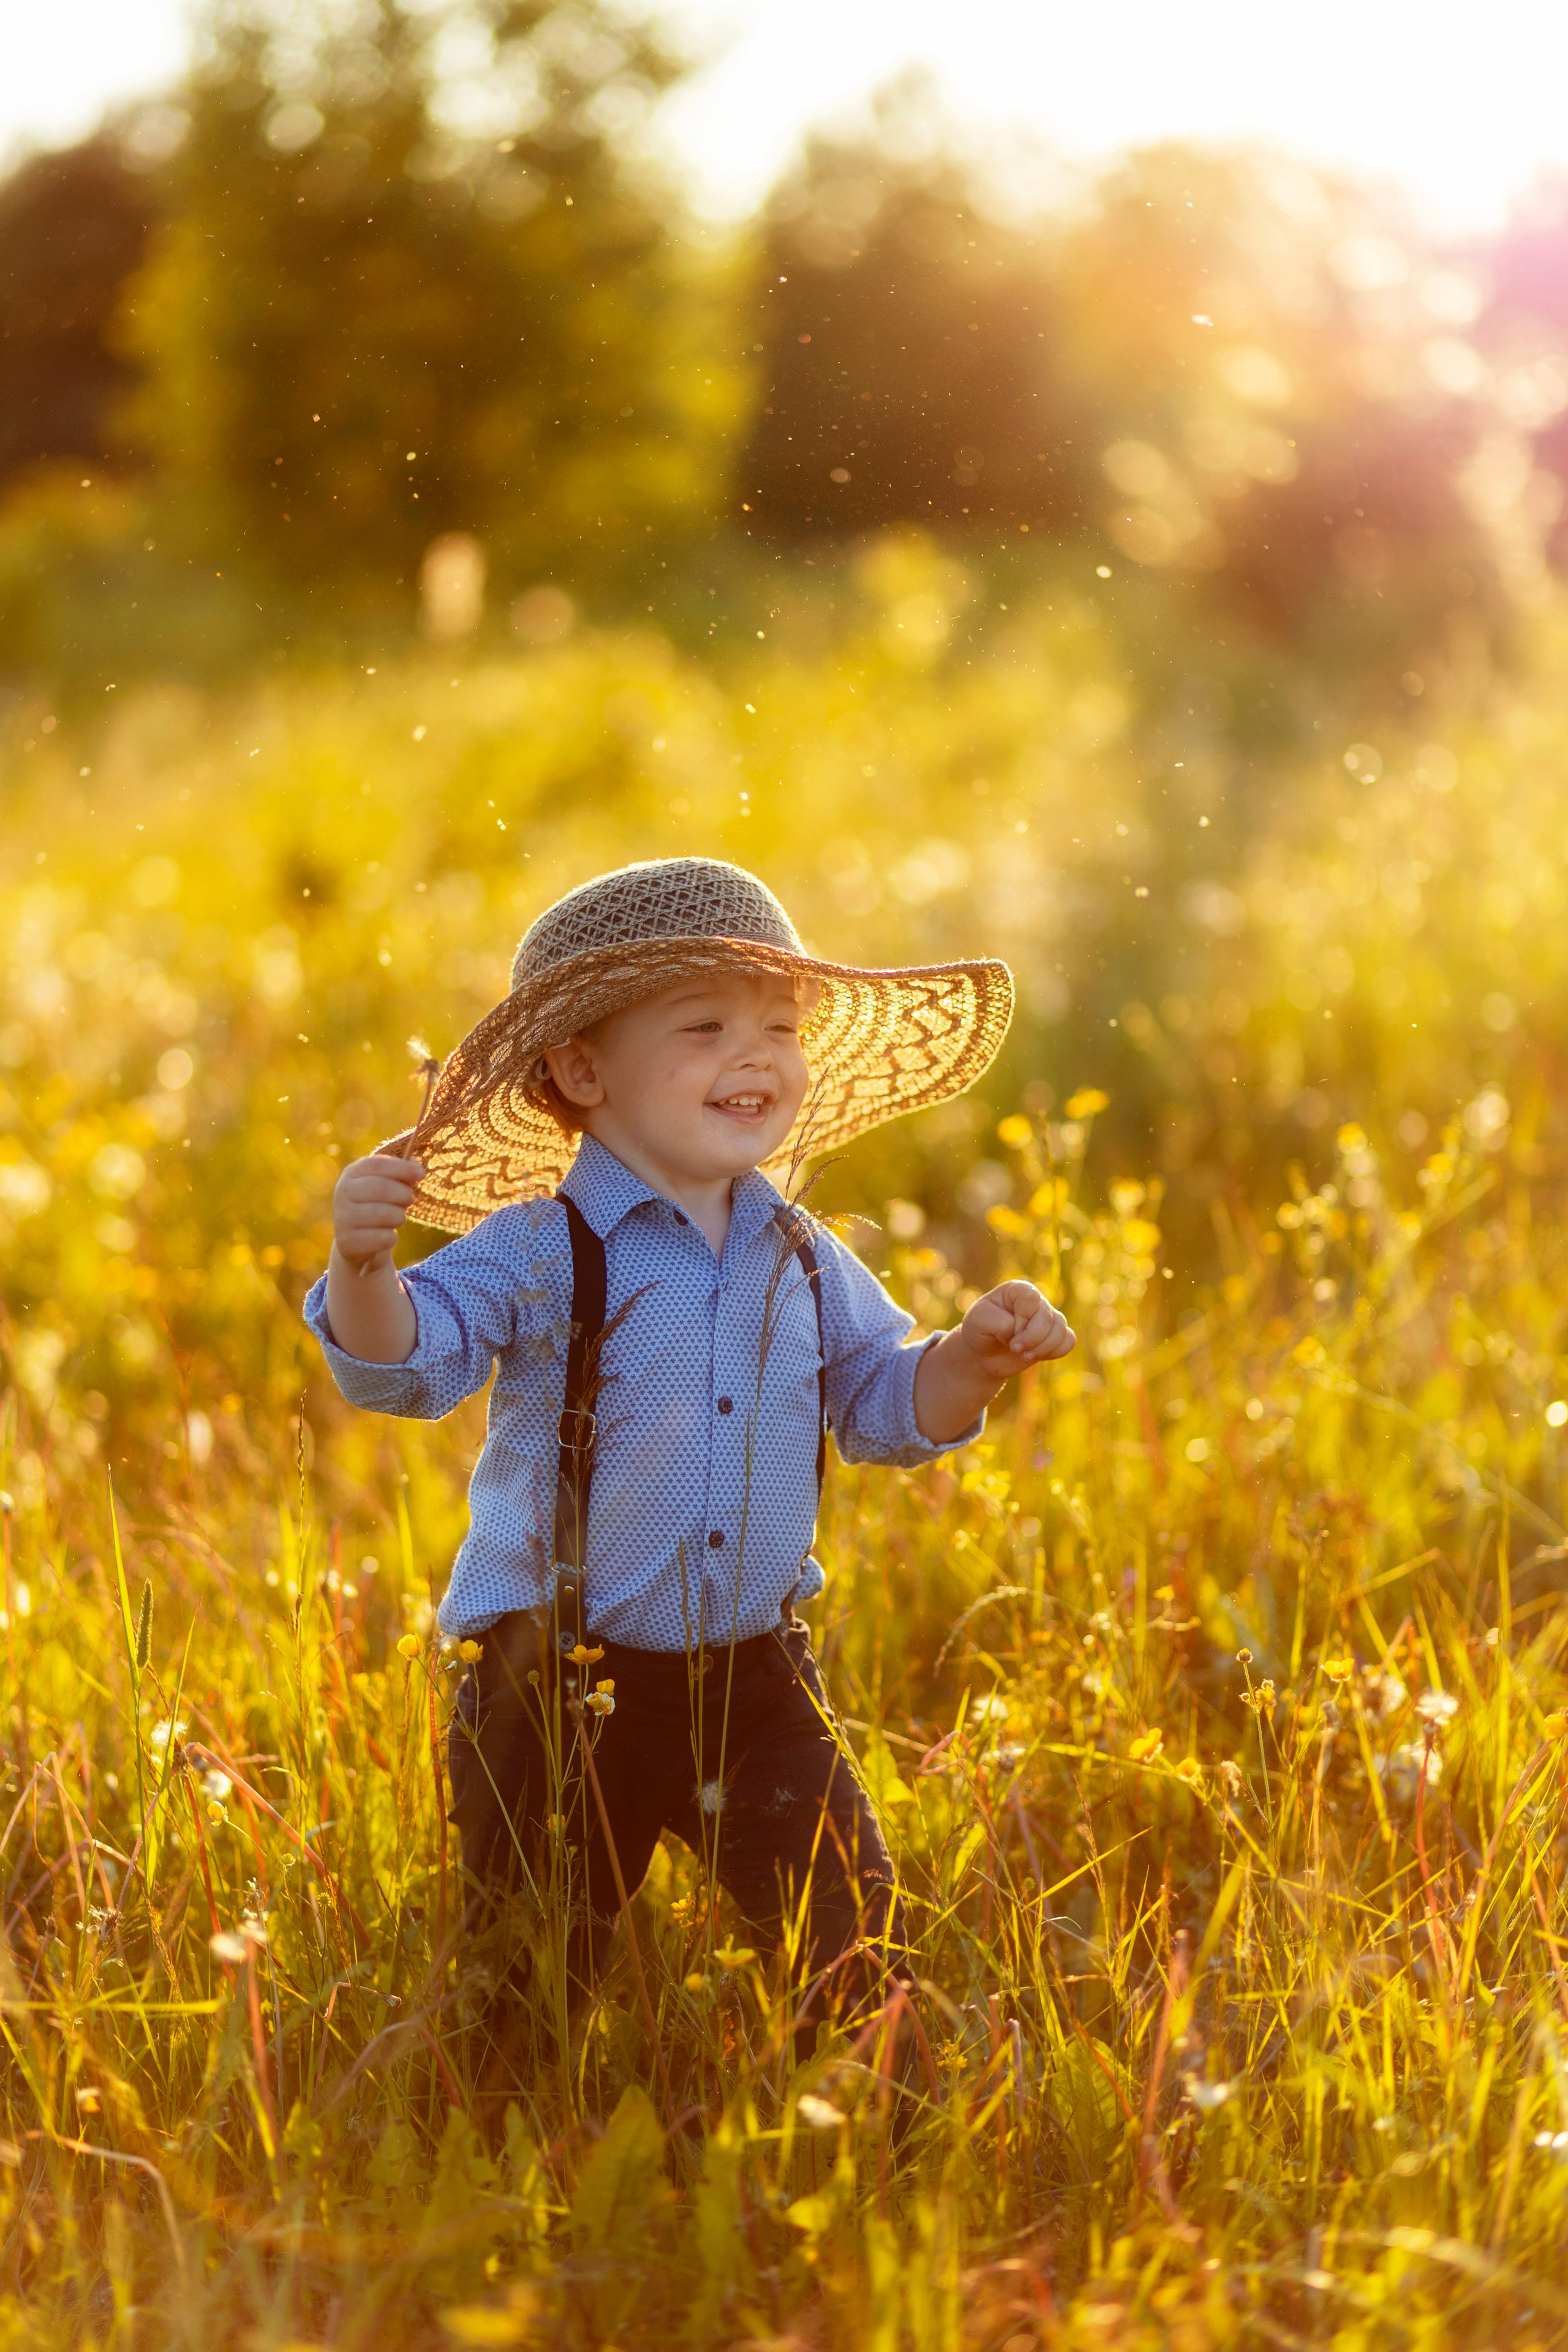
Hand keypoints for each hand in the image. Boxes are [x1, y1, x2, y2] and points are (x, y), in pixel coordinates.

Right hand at [332, 1153, 423, 1276]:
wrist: (357, 1240)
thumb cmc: (378, 1205)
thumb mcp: (388, 1185)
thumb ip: (402, 1173)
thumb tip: (416, 1165)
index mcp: (352, 1174)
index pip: (376, 1164)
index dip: (402, 1167)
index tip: (421, 1174)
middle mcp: (342, 1193)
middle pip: (381, 1188)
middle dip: (404, 1194)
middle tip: (410, 1199)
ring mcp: (343, 1217)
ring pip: (384, 1214)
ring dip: (399, 1217)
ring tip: (397, 1218)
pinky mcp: (348, 1241)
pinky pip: (383, 1238)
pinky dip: (392, 1237)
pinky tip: (385, 1235)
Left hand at [956, 1280, 1075, 1379]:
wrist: (983, 1354)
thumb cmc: (979, 1331)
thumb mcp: (977, 1321)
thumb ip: (997, 1322)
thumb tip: (1018, 1330)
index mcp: (1017, 1290)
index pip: (1031, 1297)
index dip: (1021, 1318)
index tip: (1005, 1331)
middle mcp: (1036, 1301)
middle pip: (1047, 1317)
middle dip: (1031, 1338)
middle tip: (1013, 1348)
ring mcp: (1047, 1318)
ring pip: (1061, 1330)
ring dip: (1042, 1348)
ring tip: (1023, 1355)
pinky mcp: (1054, 1336)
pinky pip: (1069, 1341)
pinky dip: (1054, 1352)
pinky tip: (1036, 1355)